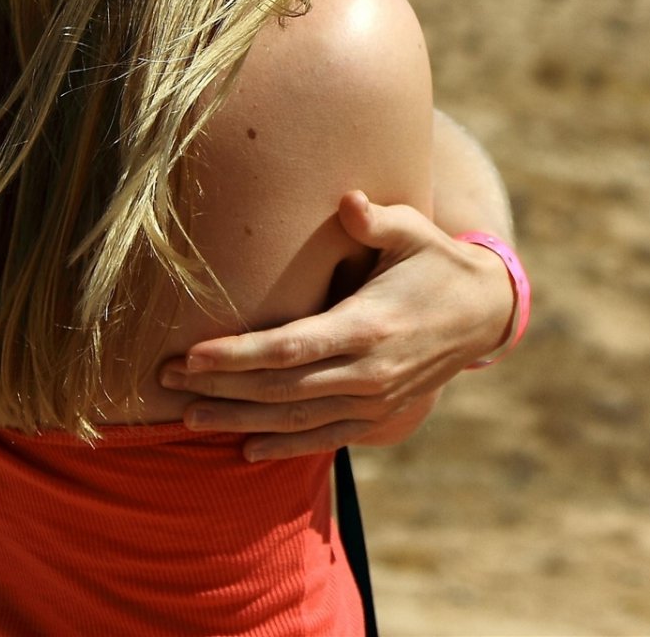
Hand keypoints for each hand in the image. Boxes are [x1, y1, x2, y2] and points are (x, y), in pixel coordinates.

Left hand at [160, 190, 515, 460]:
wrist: (483, 314)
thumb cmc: (436, 263)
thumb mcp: (415, 232)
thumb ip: (378, 220)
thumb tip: (348, 200)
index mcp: (369, 326)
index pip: (290, 348)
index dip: (238, 356)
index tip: (192, 355)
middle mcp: (368, 372)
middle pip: (280, 389)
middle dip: (220, 386)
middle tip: (166, 379)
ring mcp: (373, 399)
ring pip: (294, 420)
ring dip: (238, 420)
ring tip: (187, 416)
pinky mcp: (378, 415)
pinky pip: (324, 439)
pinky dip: (284, 447)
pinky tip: (244, 449)